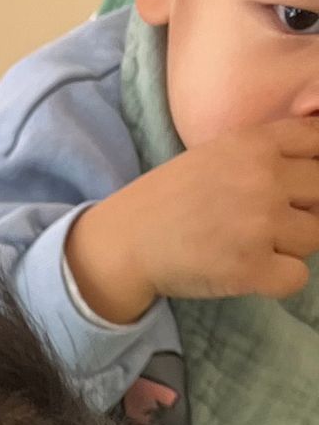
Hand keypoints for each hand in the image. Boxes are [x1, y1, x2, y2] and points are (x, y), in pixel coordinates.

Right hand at [67, 117, 318, 319]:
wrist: (125, 241)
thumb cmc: (169, 199)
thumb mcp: (217, 154)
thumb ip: (265, 153)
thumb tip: (314, 170)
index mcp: (256, 144)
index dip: (316, 168)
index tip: (297, 188)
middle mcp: (263, 178)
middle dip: (305, 209)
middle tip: (271, 223)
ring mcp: (259, 224)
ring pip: (315, 237)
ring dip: (291, 247)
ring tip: (255, 248)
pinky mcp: (249, 267)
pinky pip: (298, 277)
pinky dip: (280, 280)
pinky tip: (253, 272)